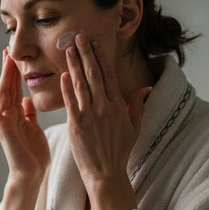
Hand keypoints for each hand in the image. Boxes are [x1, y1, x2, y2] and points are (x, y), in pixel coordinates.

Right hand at [0, 48, 50, 184]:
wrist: (31, 175)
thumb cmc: (34, 156)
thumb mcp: (35, 129)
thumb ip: (29, 115)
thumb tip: (26, 100)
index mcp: (18, 115)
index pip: (17, 89)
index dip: (17, 74)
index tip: (17, 58)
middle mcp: (9, 115)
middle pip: (9, 87)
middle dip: (9, 69)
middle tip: (9, 49)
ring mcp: (4, 121)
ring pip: (3, 93)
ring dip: (4, 75)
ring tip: (5, 57)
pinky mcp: (2, 128)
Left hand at [59, 34, 151, 199]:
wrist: (106, 173)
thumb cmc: (120, 152)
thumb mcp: (134, 127)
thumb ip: (138, 105)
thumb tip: (145, 87)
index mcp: (118, 106)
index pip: (108, 75)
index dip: (100, 56)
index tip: (94, 42)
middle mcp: (104, 107)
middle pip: (94, 74)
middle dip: (85, 53)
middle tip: (77, 36)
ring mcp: (89, 116)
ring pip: (81, 84)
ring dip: (74, 65)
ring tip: (67, 48)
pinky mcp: (76, 125)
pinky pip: (70, 102)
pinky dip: (66, 87)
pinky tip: (62, 74)